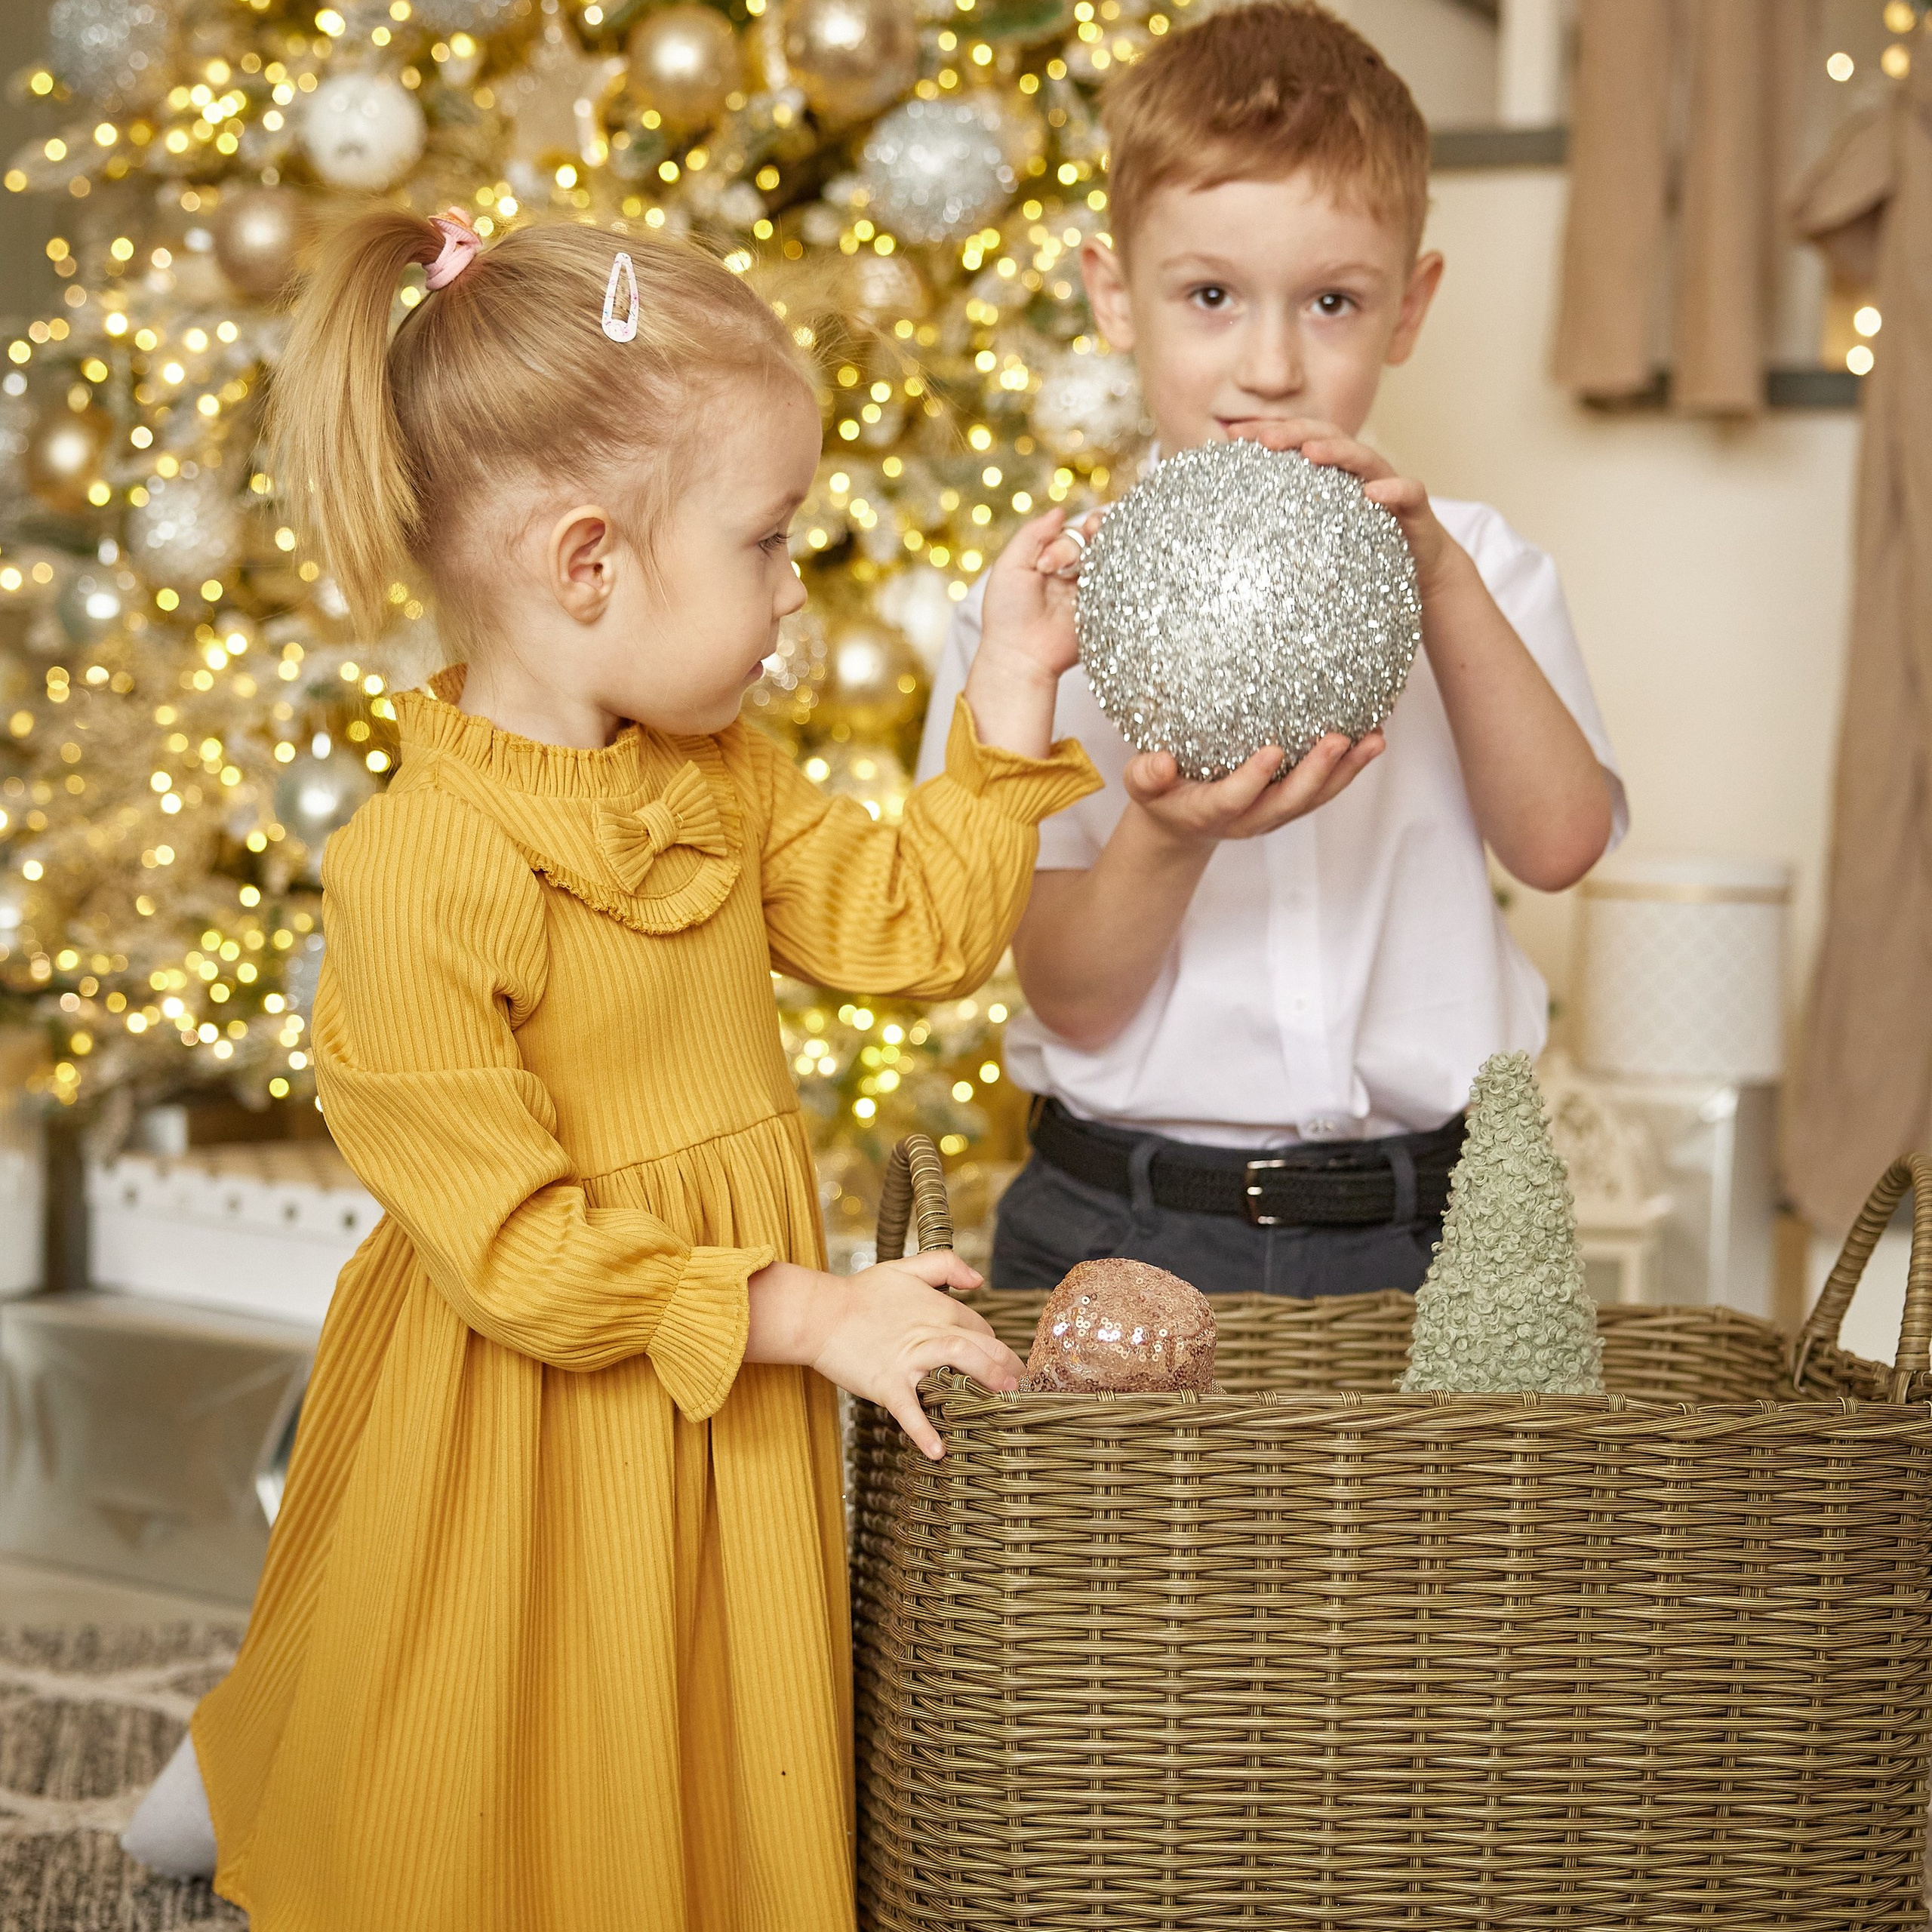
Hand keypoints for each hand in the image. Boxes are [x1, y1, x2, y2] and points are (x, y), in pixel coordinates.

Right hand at [746, 1250, 1023, 1458]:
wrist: (819, 1314)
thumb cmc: (861, 1293)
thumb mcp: (905, 1268)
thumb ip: (945, 1265)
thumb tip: (979, 1280)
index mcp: (938, 1308)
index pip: (981, 1329)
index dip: (995, 1346)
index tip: (1004, 1364)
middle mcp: (929, 1331)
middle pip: (980, 1345)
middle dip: (1006, 1366)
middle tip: (1022, 1388)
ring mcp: (909, 1359)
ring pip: (956, 1362)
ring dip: (983, 1382)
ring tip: (1001, 1404)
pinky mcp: (886, 1383)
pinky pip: (909, 1410)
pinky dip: (924, 1430)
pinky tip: (938, 1450)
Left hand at [962, 505, 1104, 759]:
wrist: (1020, 655)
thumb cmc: (1007, 613)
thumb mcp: (1010, 566)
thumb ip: (1032, 535)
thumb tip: (1060, 511)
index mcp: (1051, 559)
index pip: (1071, 533)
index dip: (1067, 539)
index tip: (1048, 563)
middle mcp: (1074, 572)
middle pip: (1096, 539)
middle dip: (1095, 533)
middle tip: (1090, 538)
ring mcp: (1092, 589)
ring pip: (1112, 556)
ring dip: (1110, 547)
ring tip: (1100, 553)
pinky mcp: (1106, 607)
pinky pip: (1122, 582)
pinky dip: (1122, 570)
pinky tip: (1116, 569)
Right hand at [1124, 732, 1382, 846]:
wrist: (1182, 821)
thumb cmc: (1162, 794)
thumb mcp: (1142, 785)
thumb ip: (1147, 775)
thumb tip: (1162, 762)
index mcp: (1210, 811)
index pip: (1234, 798)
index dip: (1253, 779)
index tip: (1272, 751)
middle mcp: (1249, 818)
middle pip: (1287, 801)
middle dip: (1316, 773)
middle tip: (1338, 740)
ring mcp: (1274, 813)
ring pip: (1314, 798)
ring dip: (1346, 771)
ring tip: (1374, 740)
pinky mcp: (1290, 803)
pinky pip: (1324, 790)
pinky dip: (1350, 768)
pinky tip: (1373, 740)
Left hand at [1229, 417, 1456, 591]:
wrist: (1420, 564)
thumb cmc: (1362, 544)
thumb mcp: (1318, 529)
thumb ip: (1287, 517)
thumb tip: (1233, 525)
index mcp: (1334, 469)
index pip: (1298, 441)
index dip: (1268, 433)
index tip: (1232, 436)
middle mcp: (1360, 469)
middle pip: (1327, 438)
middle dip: (1294, 433)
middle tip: (1263, 437)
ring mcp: (1389, 483)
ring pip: (1364, 458)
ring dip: (1337, 452)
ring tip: (1311, 453)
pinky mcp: (1415, 507)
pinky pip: (1408, 492)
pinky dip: (1393, 490)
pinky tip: (1373, 494)